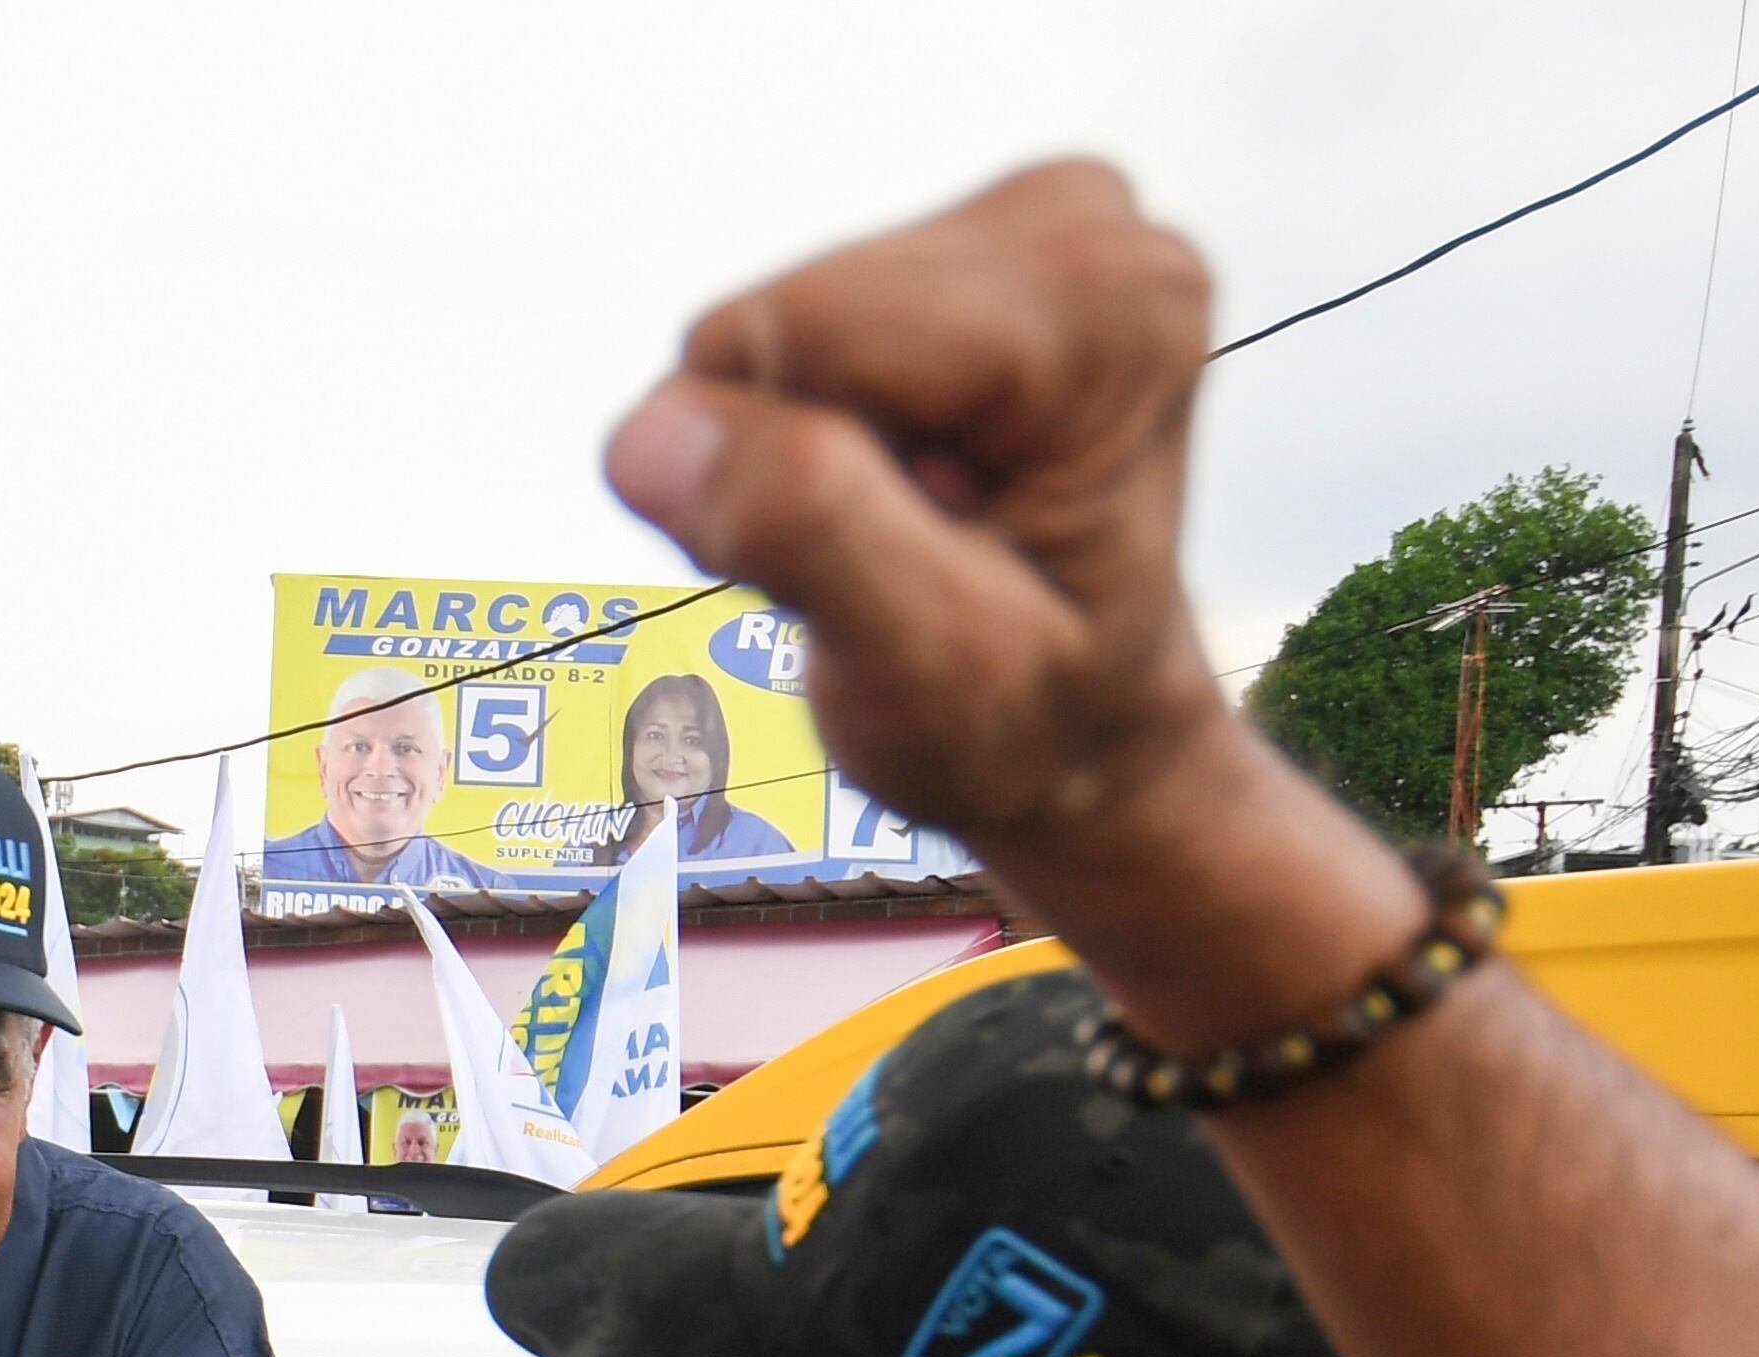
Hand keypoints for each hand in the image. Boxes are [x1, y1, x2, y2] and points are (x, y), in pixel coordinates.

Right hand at [601, 161, 1227, 868]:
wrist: (1080, 730)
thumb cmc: (1022, 719)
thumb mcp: (922, 671)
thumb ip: (803, 532)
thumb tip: (652, 429)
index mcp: (1106, 319)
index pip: (799, 334)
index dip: (781, 466)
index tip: (890, 553)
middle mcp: (1093, 234)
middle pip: (788, 312)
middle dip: (794, 445)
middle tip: (899, 548)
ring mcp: (1041, 224)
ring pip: (779, 315)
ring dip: (804, 438)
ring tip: (909, 523)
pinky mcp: (979, 240)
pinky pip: (796, 315)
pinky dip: (819, 412)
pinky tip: (906, 480)